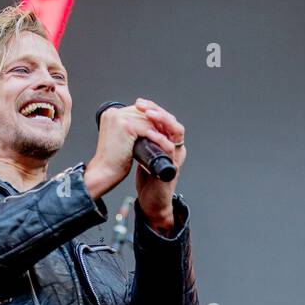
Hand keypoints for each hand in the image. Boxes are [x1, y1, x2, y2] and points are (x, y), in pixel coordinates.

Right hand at [84, 100, 185, 214]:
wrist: (104, 173)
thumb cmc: (112, 161)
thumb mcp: (121, 140)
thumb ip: (130, 130)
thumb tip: (146, 128)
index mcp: (111, 114)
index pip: (137, 111)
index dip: (151, 120)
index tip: (161, 130)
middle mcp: (114, 112)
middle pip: (143, 113)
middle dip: (157, 124)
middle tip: (168, 135)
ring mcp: (119, 117)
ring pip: (147, 121)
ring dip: (159, 131)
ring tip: (168, 141)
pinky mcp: (126, 126)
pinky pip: (147, 130)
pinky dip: (157, 137)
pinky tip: (164, 145)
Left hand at [131, 99, 185, 229]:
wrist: (152, 201)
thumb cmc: (148, 179)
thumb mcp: (143, 154)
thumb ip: (141, 140)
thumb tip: (128, 124)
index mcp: (168, 142)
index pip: (165, 119)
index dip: (153, 108)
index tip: (138, 103)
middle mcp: (175, 147)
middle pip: (172, 120)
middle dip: (157, 110)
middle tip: (143, 106)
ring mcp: (176, 156)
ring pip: (176, 131)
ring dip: (162, 120)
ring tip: (148, 114)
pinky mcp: (173, 167)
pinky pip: (170, 149)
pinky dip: (161, 140)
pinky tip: (151, 134)